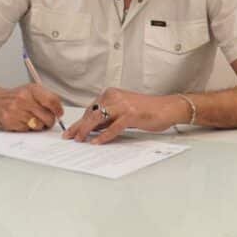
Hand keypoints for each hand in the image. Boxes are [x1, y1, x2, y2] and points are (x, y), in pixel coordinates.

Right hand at [0, 83, 63, 131]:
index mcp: (31, 89)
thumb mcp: (30, 91)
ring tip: (31, 120)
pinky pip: (27, 130)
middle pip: (48, 117)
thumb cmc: (13, 97)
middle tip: (47, 120)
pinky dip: (27, 128)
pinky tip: (21, 121)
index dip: (58, 110)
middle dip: (50, 121)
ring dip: (38, 125)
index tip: (59, 114)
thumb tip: (58, 111)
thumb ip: (45, 98)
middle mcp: (23, 99)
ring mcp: (16, 111)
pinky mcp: (10, 122)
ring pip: (39, 125)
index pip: (51, 100)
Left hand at [64, 88, 189, 144]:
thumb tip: (91, 128)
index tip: (71, 130)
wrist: (167, 108)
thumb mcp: (122, 111)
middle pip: (91, 113)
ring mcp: (122, 105)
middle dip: (79, 126)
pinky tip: (96, 142)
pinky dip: (103, 136)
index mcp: (111, 94)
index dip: (80, 121)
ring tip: (79, 140)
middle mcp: (114, 97)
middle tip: (69, 137)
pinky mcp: (131, 115)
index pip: (90, 109)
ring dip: (86, 130)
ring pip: (98, 118)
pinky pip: (113, 127)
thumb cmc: (146, 110)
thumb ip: (108, 117)